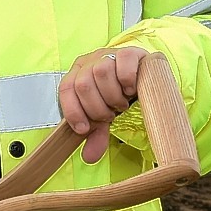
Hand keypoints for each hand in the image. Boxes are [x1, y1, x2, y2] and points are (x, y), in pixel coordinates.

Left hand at [58, 45, 149, 163]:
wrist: (144, 77)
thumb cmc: (119, 95)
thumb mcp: (105, 116)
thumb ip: (96, 135)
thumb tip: (89, 158)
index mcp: (77, 74)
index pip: (66, 89)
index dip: (72, 111)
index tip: (84, 129)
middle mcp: (90, 62)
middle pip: (83, 84)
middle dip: (97, 107)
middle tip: (111, 114)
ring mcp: (109, 54)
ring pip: (101, 72)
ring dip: (113, 95)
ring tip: (122, 103)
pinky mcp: (130, 52)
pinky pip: (123, 62)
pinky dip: (127, 79)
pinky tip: (132, 89)